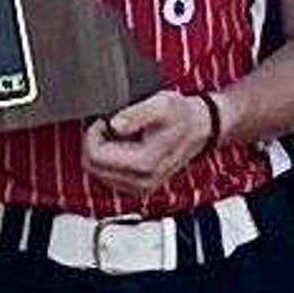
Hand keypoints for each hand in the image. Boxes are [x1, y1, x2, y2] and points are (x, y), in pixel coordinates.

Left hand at [82, 89, 216, 192]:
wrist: (200, 128)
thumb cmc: (183, 116)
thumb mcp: (161, 105)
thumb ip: (135, 114)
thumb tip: (114, 124)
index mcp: (144, 164)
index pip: (95, 155)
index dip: (93, 133)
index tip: (105, 119)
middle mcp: (141, 181)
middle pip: (93, 167)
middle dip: (94, 142)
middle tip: (109, 124)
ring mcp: (139, 187)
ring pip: (98, 173)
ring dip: (101, 151)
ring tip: (118, 133)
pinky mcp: (138, 187)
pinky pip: (108, 176)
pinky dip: (109, 160)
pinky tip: (122, 144)